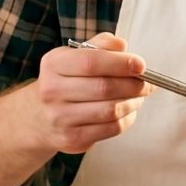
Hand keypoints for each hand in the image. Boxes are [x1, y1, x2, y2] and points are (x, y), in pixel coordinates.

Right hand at [27, 34, 148, 153]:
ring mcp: (61, 118)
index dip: (120, 63)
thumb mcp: (74, 57)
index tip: (140, 65)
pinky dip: (127, 118)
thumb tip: (122, 45)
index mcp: (53, 65)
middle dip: (133, 84)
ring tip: (140, 95)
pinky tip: (128, 110)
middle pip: (104, 88)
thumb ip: (99, 46)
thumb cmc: (65, 81)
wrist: (38, 117)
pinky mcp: (73, 139)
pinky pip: (111, 129)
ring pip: (110, 110)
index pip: (91, 62)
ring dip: (133, 102)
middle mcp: (52, 92)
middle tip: (147, 82)